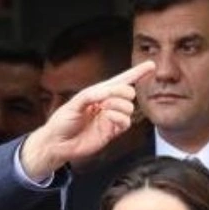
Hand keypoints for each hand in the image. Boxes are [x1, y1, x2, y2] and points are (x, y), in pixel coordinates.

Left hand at [21, 60, 154, 179]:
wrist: (57, 144)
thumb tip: (109, 92)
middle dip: (120, 92)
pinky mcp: (112, 132)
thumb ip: (92, 94)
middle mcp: (107, 105)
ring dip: (118, 106)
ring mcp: (111, 118)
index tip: (151, 65)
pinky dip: (120, 117)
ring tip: (103, 110)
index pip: (120, 81)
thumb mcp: (74, 102)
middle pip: (128, 92)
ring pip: (129, 107)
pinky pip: (126, 122)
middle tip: (104, 100)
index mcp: (98, 94)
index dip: (136, 73)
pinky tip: (108, 118)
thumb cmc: (62, 121)